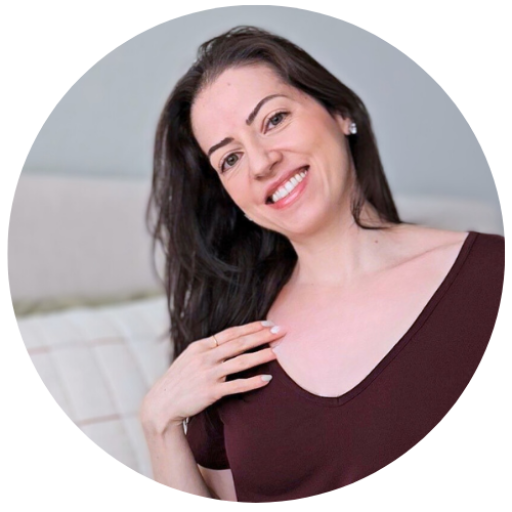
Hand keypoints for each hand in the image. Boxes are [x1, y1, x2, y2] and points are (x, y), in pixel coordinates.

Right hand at [139, 320, 284, 434]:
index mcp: (201, 346)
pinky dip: (252, 382)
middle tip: (281, 331)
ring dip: (261, 356)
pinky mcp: (210, 392)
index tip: (269, 323)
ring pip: (240, 362)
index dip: (251, 327)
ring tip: (278, 353)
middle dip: (262, 336)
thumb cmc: (179, 380)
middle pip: (239, 343)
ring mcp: (208, 374)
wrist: (161, 404)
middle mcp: (205, 357)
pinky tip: (267, 380)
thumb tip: (233, 341)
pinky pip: (236, 386)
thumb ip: (210, 349)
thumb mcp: (190, 358)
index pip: (231, 332)